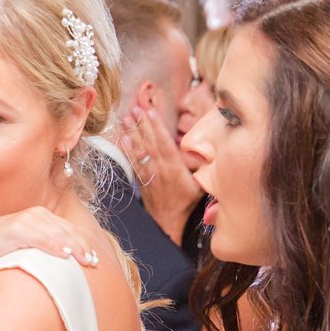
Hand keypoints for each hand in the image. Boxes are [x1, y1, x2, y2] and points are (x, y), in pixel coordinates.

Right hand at [0, 207, 100, 267]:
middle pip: (67, 231)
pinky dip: (55, 246)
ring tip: (85, 260)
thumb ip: (46, 245)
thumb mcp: (29, 243)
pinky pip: (41, 238)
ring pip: (57, 234)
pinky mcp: (16, 229)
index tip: (95, 259)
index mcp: (42, 217)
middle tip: (94, 262)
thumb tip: (67, 259)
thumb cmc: (3, 248)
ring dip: (74, 247)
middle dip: (82, 247)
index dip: (84, 243)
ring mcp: (26, 220)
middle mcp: (36, 215)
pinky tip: (65, 255)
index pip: (69, 230)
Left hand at [117, 102, 200, 247]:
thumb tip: (206, 151)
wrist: (168, 222)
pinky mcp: (141, 179)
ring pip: (140, 150)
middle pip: (150, 142)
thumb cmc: (186, 203)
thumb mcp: (200, 186)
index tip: (150, 111)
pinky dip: (127, 150)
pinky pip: (133, 162)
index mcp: (174, 168)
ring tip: (126, 118)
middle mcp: (160, 169)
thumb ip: (202, 168)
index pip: (165, 142)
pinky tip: (123, 139)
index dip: (157, 126)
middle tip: (135, 108)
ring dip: (132, 133)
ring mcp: (149, 174)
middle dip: (142, 124)